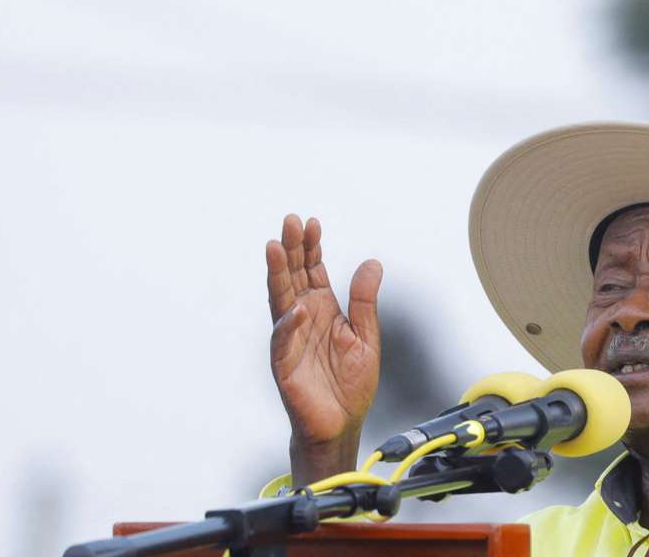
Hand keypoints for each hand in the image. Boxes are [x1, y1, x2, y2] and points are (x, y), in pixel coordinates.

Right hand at [266, 214, 381, 483]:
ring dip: (277, 274)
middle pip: (292, 277)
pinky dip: (289, 325)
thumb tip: (372, 262)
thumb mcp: (366, 338)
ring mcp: (291, 340)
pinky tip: (298, 309)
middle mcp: (302, 319)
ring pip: (280, 300)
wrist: (341, 427)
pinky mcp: (285, 365)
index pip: (312, 271)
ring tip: (276, 247)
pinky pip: (284, 341)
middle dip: (291, 249)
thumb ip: (365, 302)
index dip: (311, 247)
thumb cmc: (350, 386)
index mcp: (322, 310)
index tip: (313, 223)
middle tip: (290, 221)